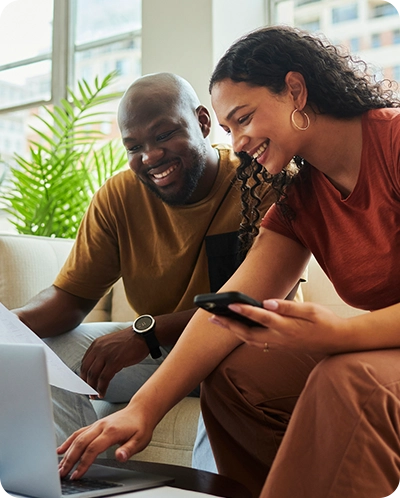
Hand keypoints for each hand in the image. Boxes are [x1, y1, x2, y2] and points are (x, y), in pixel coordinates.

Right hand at [58, 405, 152, 479]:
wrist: (140, 410)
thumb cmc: (140, 425)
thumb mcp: (140, 440)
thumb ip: (129, 449)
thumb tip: (120, 457)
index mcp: (111, 431)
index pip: (93, 448)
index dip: (83, 463)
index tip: (77, 475)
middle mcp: (102, 426)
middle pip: (81, 443)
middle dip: (69, 460)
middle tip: (62, 474)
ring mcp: (97, 424)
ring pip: (77, 438)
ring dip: (67, 452)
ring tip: (59, 466)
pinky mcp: (96, 425)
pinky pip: (79, 432)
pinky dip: (68, 441)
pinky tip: (61, 450)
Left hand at [80, 327, 148, 397]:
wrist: (143, 336)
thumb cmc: (130, 342)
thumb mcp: (111, 344)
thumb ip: (102, 354)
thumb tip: (97, 370)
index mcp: (96, 344)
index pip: (84, 363)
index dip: (82, 376)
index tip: (84, 385)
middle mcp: (98, 348)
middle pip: (86, 370)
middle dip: (86, 384)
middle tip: (88, 393)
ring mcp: (106, 355)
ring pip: (93, 376)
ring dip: (92, 388)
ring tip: (95, 396)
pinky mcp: (115, 361)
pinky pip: (104, 379)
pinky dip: (101, 388)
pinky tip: (102, 393)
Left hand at [209, 299, 347, 353]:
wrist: (338, 341)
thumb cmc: (325, 321)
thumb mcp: (311, 310)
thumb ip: (288, 307)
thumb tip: (268, 302)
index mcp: (287, 327)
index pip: (261, 317)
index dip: (245, 310)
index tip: (230, 303)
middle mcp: (279, 338)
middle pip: (248, 333)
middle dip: (229, 325)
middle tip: (211, 317)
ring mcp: (278, 344)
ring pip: (250, 340)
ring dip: (233, 331)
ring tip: (218, 321)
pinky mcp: (279, 347)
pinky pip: (256, 343)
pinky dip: (243, 337)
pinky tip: (236, 330)